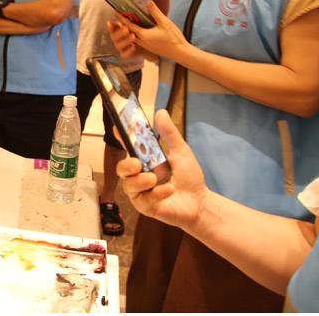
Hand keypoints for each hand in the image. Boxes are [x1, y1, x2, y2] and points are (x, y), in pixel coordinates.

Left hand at [115, 1, 187, 61]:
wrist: (180, 52)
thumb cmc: (173, 37)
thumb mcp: (165, 22)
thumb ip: (155, 12)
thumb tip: (148, 2)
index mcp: (143, 35)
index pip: (129, 25)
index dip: (122, 18)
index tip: (116, 12)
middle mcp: (141, 41)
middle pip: (128, 32)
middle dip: (122, 25)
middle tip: (117, 17)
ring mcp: (145, 46)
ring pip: (132, 38)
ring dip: (127, 31)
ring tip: (125, 23)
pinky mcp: (148, 48)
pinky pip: (137, 41)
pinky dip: (133, 35)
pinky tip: (136, 31)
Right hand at [117, 110, 207, 231]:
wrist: (200, 202)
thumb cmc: (188, 177)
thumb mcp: (180, 152)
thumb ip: (169, 134)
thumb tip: (160, 112)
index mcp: (145, 161)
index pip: (128, 148)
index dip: (121, 138)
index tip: (118, 128)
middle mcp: (138, 176)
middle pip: (121, 169)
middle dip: (126, 165)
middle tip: (137, 163)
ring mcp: (140, 192)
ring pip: (128, 185)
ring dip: (140, 181)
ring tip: (154, 178)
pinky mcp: (145, 207)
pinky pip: (143, 199)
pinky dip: (156, 193)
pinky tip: (169, 190)